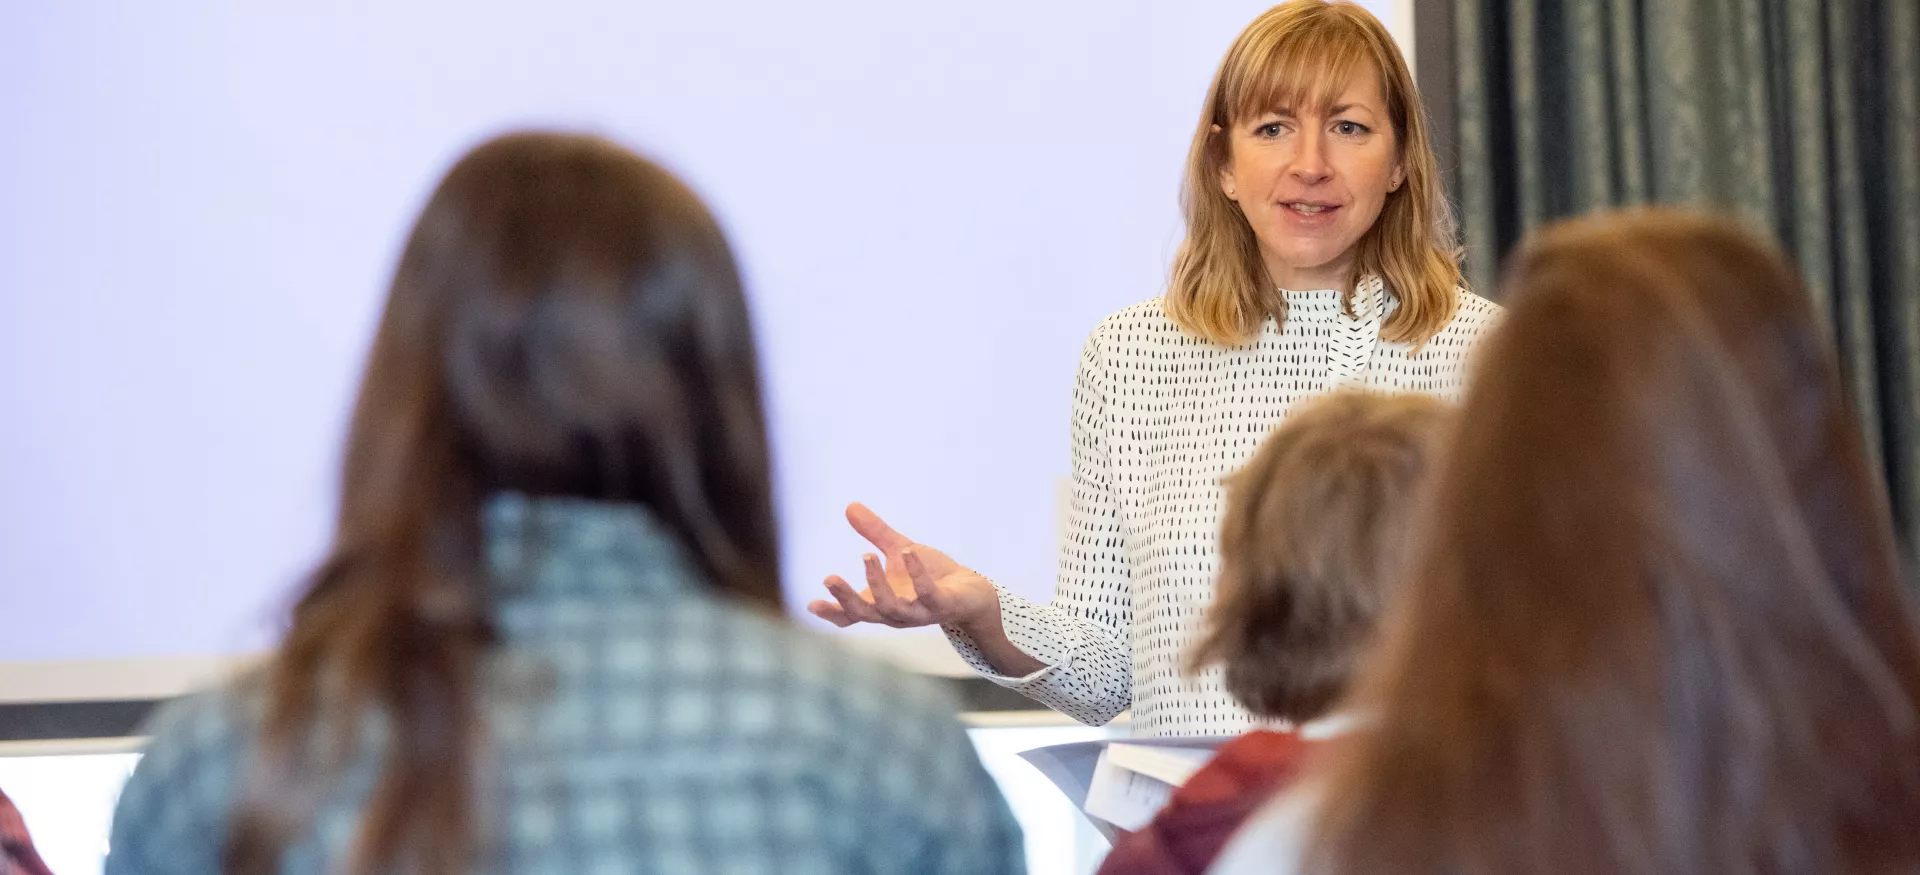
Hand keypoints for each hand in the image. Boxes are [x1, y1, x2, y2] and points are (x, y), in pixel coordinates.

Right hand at [806, 502, 999, 631]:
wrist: (972, 592)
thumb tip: (850, 506)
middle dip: (846, 598)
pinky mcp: (942, 605)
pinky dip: (917, 574)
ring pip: (892, 607)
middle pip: (865, 614)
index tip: (811, 603)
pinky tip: (909, 552)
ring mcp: (919, 613)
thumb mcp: (898, 551)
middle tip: (829, 578)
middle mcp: (896, 614)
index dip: (831, 612)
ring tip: (867, 555)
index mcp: (881, 604)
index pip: (851, 614)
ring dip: (877, 583)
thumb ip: (875, 534)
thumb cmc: (932, 576)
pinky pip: (927, 594)